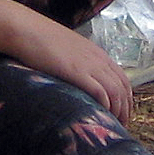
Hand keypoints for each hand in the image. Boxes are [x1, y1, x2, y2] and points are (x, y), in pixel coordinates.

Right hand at [8, 9, 132, 121]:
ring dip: (117, 111)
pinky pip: (100, 91)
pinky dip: (105, 106)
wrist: (27, 29)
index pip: (123, 79)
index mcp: (97, 54)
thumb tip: (78, 80)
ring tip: (113, 125)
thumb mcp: (68, 51)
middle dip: (125, 109)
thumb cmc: (41, 39)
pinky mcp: (77, 72)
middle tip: (120, 125)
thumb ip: (78, 63)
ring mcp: (89, 65)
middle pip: (122, 88)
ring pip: (115, 92)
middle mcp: (98, 59)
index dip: (126, 99)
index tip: (122, 113)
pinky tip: (102, 116)